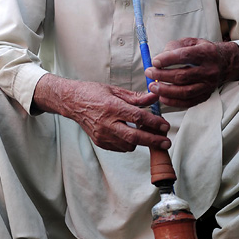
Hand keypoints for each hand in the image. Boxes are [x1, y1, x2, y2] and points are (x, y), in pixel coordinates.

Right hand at [33, 74, 170, 152]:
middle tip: (166, 142)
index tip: (165, 126)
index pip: (138, 117)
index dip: (154, 123)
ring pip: (129, 145)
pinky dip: (128, 143)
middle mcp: (107, 123)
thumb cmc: (93, 93)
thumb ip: (137, 97)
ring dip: (140, 141)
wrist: (72, 102)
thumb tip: (155, 98)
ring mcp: (102, 135)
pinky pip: (120, 148)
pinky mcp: (100, 142)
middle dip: (153, 141)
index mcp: (112, 107)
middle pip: (135, 137)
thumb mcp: (116, 90)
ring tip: (146, 133)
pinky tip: (130, 134)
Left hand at [145, 38, 238, 108]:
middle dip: (163, 76)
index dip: (167, 59)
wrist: (224, 63)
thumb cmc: (202, 51)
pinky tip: (162, 98)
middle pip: (183, 76)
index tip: (154, 62)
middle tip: (149, 73)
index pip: (185, 56)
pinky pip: (189, 102)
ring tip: (152, 87)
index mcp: (206, 53)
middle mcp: (209, 70)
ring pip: (185, 91)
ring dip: (166, 91)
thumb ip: (175, 47)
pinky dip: (174, 102)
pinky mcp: (206, 95)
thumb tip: (159, 59)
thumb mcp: (191, 42)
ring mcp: (209, 85)